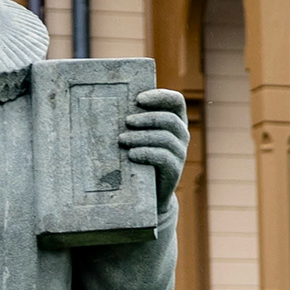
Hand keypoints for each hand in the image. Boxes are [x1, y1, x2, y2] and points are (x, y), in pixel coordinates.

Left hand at [122, 88, 188, 206]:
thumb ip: (133, 121)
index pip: (176, 101)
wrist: (146, 192)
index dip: (160, 97)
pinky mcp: (174, 170)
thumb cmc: (137, 155)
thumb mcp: (138, 135)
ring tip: (122, 140)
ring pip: (165, 138)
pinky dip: (146, 153)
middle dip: (146, 118)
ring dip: (141, 137)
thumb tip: (108, 105)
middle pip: (170, 119)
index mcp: (175, 120)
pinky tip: (131, 154)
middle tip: (126, 121)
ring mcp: (180, 153)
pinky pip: (164, 157)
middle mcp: (181, 135)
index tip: (138, 99)